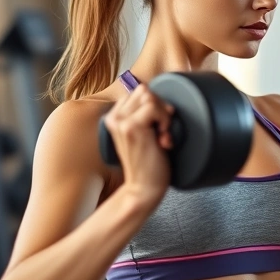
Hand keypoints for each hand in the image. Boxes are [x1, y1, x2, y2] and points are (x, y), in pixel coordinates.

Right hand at [103, 84, 174, 206]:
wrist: (143, 189)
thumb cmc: (148, 163)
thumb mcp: (143, 134)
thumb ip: (144, 115)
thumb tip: (156, 95)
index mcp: (115, 117)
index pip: (138, 91)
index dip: (155, 105)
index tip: (159, 127)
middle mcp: (115, 117)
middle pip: (144, 90)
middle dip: (160, 106)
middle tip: (163, 130)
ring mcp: (121, 122)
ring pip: (149, 96)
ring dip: (163, 114)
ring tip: (162, 135)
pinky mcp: (131, 127)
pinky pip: (154, 107)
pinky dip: (165, 120)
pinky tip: (163, 139)